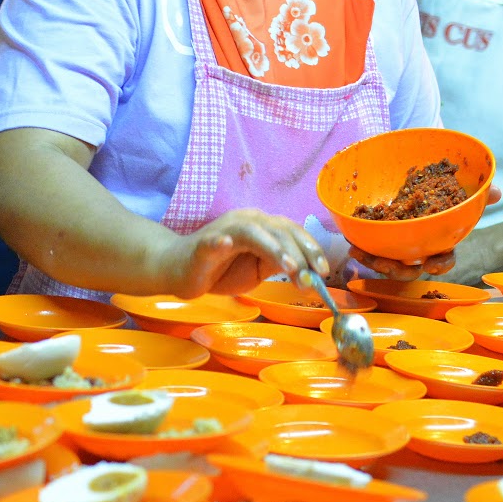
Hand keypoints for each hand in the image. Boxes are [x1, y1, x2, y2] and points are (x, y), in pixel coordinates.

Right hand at [161, 209, 328, 297]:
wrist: (178, 270)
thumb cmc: (219, 269)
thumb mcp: (258, 268)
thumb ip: (279, 263)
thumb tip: (309, 270)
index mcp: (261, 226)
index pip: (292, 231)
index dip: (311, 249)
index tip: (324, 272)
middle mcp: (246, 221)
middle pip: (278, 230)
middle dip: (299, 254)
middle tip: (311, 280)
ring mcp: (224, 231)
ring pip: (253, 232)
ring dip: (273, 248)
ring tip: (289, 267)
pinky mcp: (203, 245)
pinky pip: (213, 241)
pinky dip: (220, 242)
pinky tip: (226, 245)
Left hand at [346, 185, 502, 283]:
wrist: (422, 184)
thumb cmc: (443, 195)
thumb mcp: (460, 192)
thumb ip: (477, 194)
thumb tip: (495, 191)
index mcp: (440, 243)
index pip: (444, 260)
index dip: (439, 265)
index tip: (432, 265)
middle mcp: (419, 250)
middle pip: (409, 270)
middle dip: (397, 271)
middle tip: (386, 265)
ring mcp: (399, 247)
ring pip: (387, 263)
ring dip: (373, 261)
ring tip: (358, 252)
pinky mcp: (382, 240)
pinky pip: (372, 248)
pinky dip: (362, 246)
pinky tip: (352, 240)